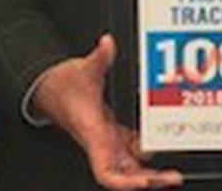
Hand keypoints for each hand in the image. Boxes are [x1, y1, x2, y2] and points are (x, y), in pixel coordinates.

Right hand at [31, 34, 183, 189]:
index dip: (126, 183)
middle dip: (149, 180)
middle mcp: (101, 143)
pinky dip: (144, 154)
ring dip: (149, 172)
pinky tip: (159, 148)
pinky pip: (130, 152)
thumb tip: (108, 44)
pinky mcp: (110, 134)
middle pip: (125, 176)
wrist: (49, 87)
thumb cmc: (62, 86)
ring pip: (130, 167)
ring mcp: (106, 141)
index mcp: (93, 134)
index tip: (145, 182)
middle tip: (172, 177)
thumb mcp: (83, 69)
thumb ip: (99, 58)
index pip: (107, 172)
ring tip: (171, 172)